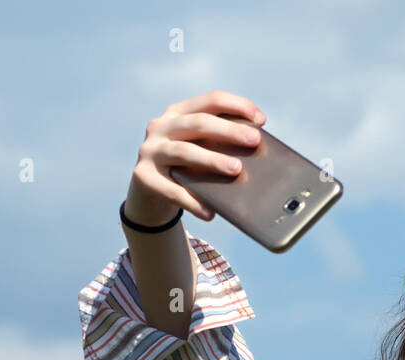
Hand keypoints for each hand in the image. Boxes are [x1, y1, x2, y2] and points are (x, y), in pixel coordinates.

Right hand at [126, 89, 266, 224]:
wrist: (149, 192)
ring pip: (184, 151)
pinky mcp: (143, 176)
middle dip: (229, 131)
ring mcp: (149, 150)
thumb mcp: (199, 148)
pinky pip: (171, 190)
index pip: (211, 101)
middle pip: (199, 123)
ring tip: (237, 170)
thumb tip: (257, 153)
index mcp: (178, 113)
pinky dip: (192, 201)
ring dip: (212, 160)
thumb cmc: (185, 167)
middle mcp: (161, 126)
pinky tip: (209, 212)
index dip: (237, 106)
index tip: (261, 120)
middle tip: (254, 141)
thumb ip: (218, 144)